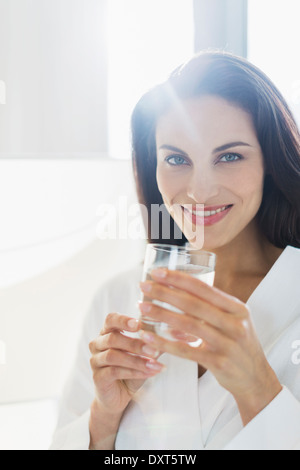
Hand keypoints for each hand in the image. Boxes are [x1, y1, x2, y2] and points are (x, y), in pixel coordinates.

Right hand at [89, 312, 163, 415]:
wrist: (119, 396)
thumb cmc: (132, 368)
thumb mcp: (145, 352)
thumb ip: (156, 340)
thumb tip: (181, 332)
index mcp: (107, 332)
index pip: (111, 319)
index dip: (123, 320)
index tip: (139, 324)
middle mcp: (98, 344)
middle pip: (113, 338)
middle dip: (135, 344)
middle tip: (154, 349)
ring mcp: (95, 361)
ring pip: (113, 356)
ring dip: (136, 360)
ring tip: (154, 364)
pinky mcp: (98, 377)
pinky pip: (114, 372)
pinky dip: (133, 372)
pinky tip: (148, 373)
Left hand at [139, 268, 281, 424]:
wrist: (255, 378)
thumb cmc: (238, 344)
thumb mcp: (232, 320)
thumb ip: (210, 306)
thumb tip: (175, 291)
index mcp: (237, 308)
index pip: (203, 288)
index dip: (178, 278)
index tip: (157, 272)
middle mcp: (235, 323)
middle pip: (193, 303)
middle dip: (165, 293)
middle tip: (143, 286)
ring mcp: (228, 344)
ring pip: (188, 325)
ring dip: (161, 314)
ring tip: (142, 307)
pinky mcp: (219, 363)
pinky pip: (186, 351)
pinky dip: (165, 343)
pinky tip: (149, 337)